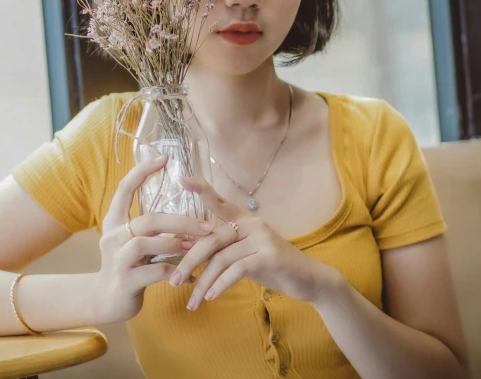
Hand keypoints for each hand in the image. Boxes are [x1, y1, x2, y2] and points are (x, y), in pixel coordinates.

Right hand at [94, 155, 214, 322]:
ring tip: (195, 248)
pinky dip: (176, 272)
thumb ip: (152, 228)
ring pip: (146, 243)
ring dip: (175, 243)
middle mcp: (112, 237)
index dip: (142, 171)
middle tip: (205, 226)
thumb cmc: (126, 265)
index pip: (124, 188)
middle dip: (180, 221)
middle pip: (147, 219)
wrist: (104, 301)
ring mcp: (117, 260)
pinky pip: (155, 272)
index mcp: (114, 222)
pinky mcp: (125, 282)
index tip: (164, 159)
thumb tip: (186, 215)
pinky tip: (190, 276)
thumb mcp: (134, 241)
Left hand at [169, 177, 341, 310]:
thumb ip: (223, 249)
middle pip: (211, 239)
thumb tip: (189, 252)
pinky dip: (221, 284)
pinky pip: (236, 270)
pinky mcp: (268, 255)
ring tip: (192, 302)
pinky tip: (211, 297)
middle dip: (189, 261)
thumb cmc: (272, 266)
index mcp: (244, 219)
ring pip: (221, 258)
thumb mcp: (245, 254)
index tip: (182, 179)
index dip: (202, 189)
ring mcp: (261, 238)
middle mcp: (251, 223)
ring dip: (203, 282)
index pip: (219, 202)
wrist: (307, 279)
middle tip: (173, 281)